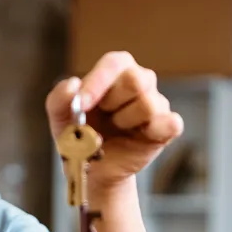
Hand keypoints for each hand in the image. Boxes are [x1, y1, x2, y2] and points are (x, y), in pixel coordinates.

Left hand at [46, 51, 183, 190]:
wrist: (94, 168)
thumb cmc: (79, 136)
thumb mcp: (60, 118)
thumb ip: (59, 98)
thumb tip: (73, 84)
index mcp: (116, 69)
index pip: (114, 63)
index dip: (97, 83)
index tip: (81, 105)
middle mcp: (141, 80)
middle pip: (135, 80)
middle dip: (112, 103)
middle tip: (102, 118)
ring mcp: (157, 102)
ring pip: (148, 104)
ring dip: (125, 122)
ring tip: (117, 129)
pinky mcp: (167, 126)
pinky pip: (172, 122)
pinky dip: (155, 130)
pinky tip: (139, 137)